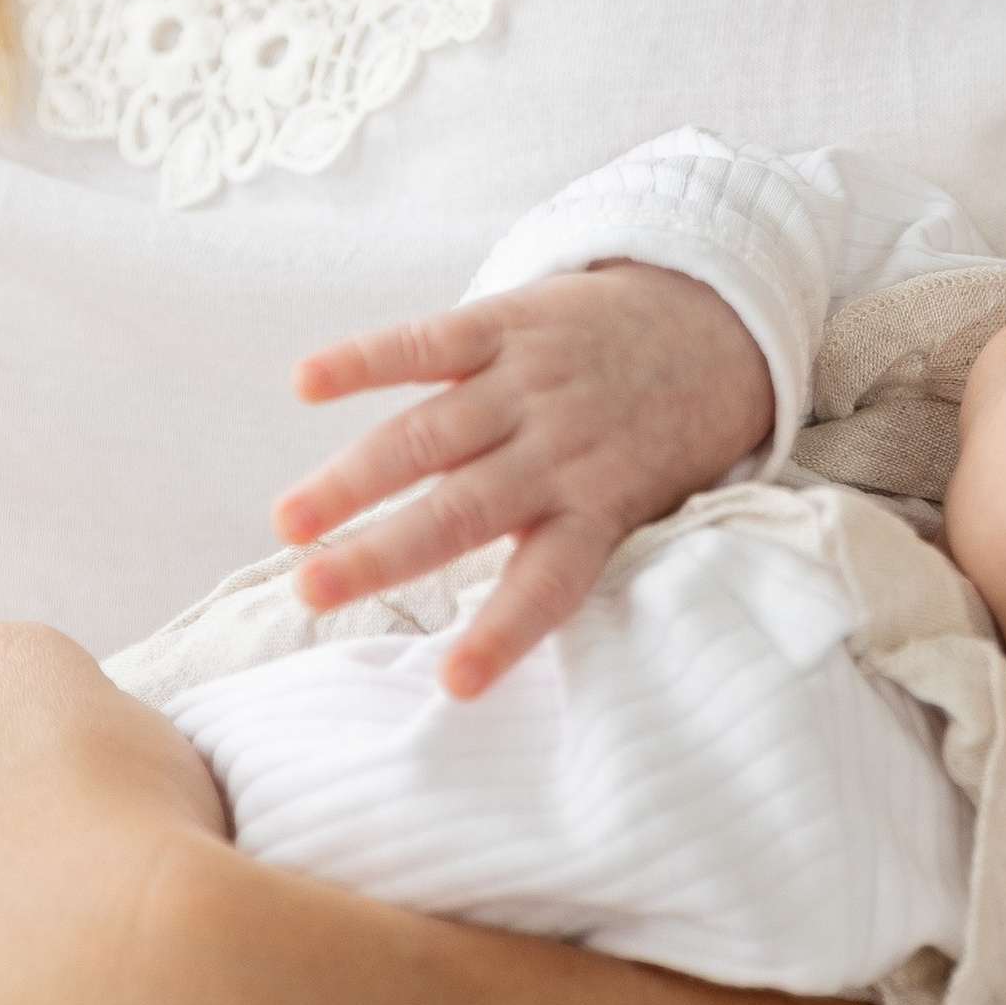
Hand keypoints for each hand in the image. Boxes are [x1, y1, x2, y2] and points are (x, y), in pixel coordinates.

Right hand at [279, 263, 778, 694]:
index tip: (454, 685)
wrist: (715, 319)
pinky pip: (430, 342)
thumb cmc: (661, 437)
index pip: (550, 583)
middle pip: (461, 510)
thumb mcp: (641, 503)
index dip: (503, 634)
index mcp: (597, 507)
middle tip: (310, 591)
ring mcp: (529, 383)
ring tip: (290, 521)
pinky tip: (306, 383)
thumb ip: (571, 550)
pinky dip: (366, 361)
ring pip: (429, 435)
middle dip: (382, 554)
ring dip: (353, 478)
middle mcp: (558, 450)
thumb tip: (503, 632)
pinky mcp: (508, 322)